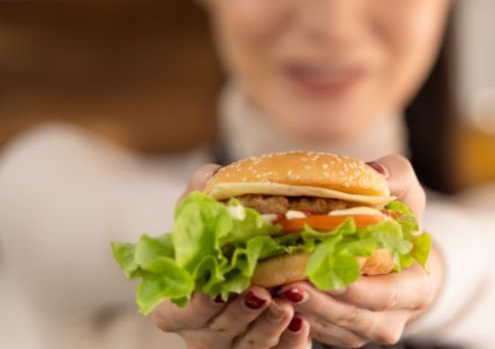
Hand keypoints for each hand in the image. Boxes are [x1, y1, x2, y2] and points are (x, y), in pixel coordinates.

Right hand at [155, 164, 312, 347]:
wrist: (264, 258)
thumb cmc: (227, 240)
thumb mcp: (212, 217)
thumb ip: (204, 198)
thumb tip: (210, 176)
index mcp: (182, 301)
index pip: (177, 312)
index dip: (196, 303)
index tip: (217, 290)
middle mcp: (205, 329)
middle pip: (215, 331)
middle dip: (239, 314)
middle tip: (262, 292)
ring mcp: (237, 343)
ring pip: (249, 344)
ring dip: (268, 325)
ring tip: (290, 301)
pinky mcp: (271, 348)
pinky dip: (291, 340)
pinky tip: (305, 322)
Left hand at [275, 155, 442, 346]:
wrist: (402, 260)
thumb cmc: (403, 223)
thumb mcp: (407, 194)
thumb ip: (396, 176)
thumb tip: (375, 173)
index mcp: (417, 289)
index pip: (387, 295)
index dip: (358, 289)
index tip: (329, 275)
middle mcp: (393, 318)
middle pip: (353, 317)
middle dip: (319, 302)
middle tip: (286, 284)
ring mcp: (365, 331)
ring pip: (330, 328)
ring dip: (301, 311)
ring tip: (271, 290)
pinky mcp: (341, 335)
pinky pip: (317, 332)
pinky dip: (294, 317)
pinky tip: (271, 297)